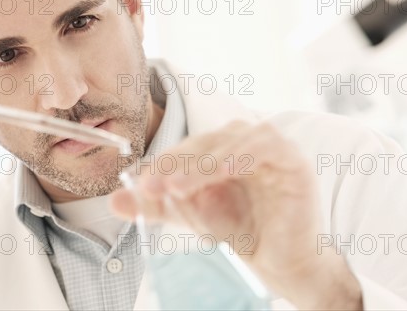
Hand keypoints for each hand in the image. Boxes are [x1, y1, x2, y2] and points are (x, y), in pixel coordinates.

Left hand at [111, 120, 362, 309]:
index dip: (164, 163)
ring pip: (231, 142)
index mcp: (223, 148)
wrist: (280, 264)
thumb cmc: (241, 233)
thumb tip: (114, 201)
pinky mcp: (292, 160)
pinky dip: (240, 157)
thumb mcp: (191, 216)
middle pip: (206, 142)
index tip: (140, 184)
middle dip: (177, 164)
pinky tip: (222, 172)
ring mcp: (271, 148)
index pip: (189, 147)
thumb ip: (157, 205)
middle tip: (151, 186)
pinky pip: (265, 148)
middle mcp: (246, 142)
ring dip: (202, 163)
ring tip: (177, 188)